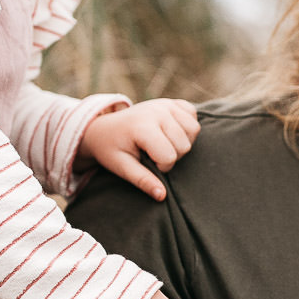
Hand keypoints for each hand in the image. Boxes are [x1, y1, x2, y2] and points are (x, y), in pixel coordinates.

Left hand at [79, 99, 199, 200]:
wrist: (104, 128)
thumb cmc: (111, 149)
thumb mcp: (122, 167)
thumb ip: (142, 180)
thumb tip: (162, 196)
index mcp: (142, 126)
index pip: (169, 156)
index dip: (161, 167)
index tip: (146, 163)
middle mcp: (157, 111)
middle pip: (184, 145)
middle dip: (172, 157)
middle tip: (153, 154)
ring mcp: (166, 104)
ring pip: (194, 130)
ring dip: (182, 143)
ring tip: (162, 144)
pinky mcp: (172, 102)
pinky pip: (193, 115)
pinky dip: (187, 127)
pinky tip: (171, 132)